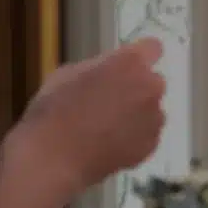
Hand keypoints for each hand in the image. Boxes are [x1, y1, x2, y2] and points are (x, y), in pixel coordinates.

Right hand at [2, 38, 166, 198]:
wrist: (53, 159)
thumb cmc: (54, 110)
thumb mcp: (67, 74)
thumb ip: (98, 67)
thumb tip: (109, 71)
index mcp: (130, 63)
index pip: (153, 47)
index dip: (140, 56)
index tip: (126, 67)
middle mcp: (150, 87)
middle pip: (152, 81)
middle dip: (136, 88)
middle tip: (108, 102)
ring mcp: (154, 119)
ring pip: (152, 110)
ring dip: (137, 114)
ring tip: (106, 129)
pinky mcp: (151, 146)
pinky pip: (147, 135)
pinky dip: (134, 138)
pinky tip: (109, 146)